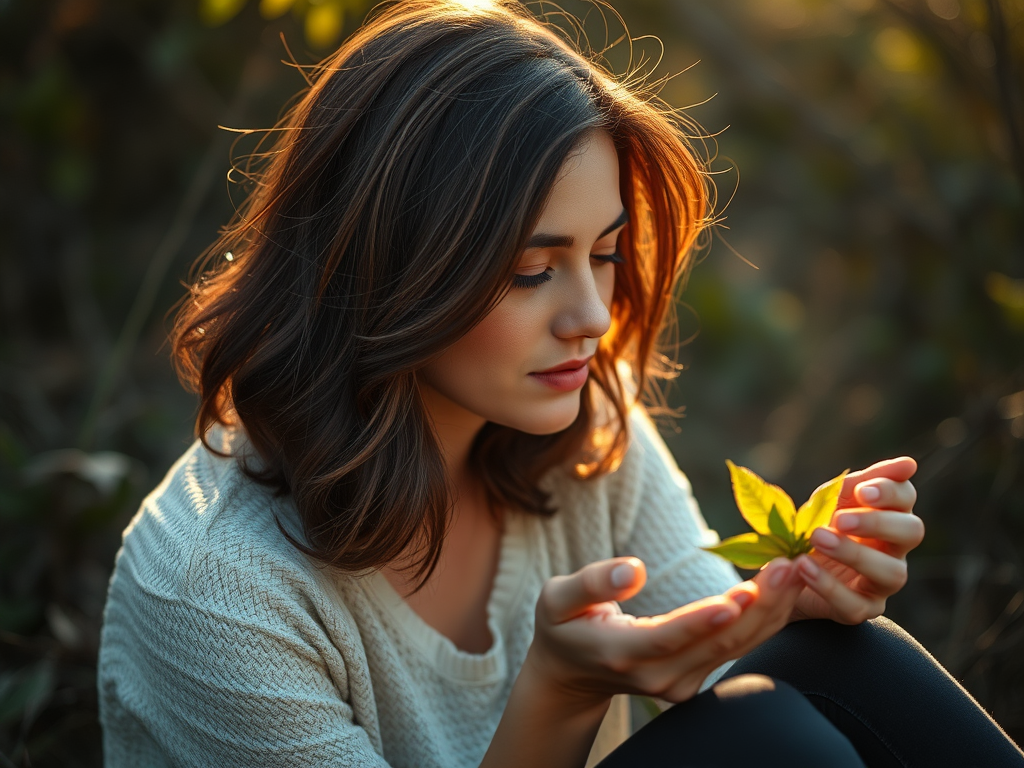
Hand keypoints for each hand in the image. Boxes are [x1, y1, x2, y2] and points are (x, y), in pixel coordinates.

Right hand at [524, 555, 803, 710]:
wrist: (572, 673)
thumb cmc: (563, 626)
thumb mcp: (556, 599)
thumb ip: (591, 583)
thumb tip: (632, 570)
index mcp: (622, 654)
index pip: (669, 638)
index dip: (703, 619)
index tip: (738, 596)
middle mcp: (658, 676)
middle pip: (716, 642)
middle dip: (757, 605)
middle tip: (788, 565)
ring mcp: (681, 683)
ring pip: (735, 646)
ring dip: (770, 609)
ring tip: (794, 569)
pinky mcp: (697, 678)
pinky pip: (737, 647)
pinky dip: (763, 618)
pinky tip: (783, 588)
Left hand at [789, 456, 923, 623]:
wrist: (785, 571)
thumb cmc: (815, 527)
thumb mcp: (829, 501)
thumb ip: (860, 482)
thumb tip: (909, 463)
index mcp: (888, 515)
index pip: (906, 497)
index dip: (890, 491)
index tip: (862, 491)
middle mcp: (894, 550)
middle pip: (912, 532)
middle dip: (878, 523)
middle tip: (841, 519)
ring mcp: (881, 583)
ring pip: (892, 573)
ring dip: (855, 554)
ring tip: (818, 539)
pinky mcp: (862, 610)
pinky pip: (856, 604)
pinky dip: (829, 586)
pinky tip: (804, 567)